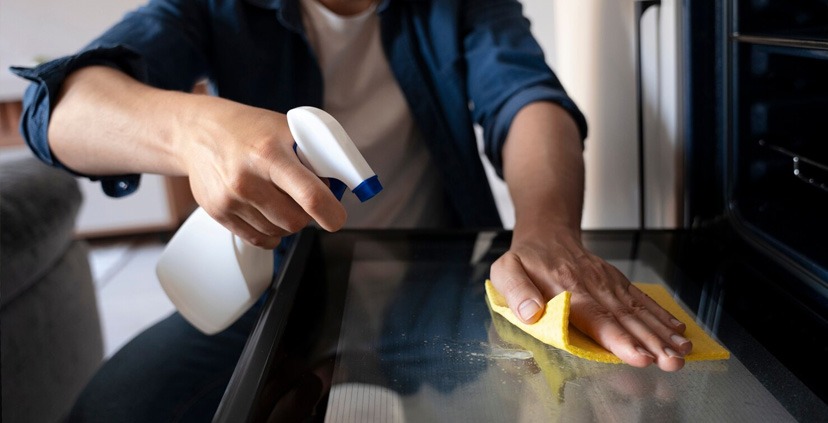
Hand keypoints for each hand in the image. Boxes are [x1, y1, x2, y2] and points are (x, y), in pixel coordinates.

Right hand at [179, 97, 346, 248]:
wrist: (197, 132)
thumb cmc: (248, 129)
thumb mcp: (286, 128)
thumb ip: (314, 155)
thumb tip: (340, 185)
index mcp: (269, 154)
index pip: (310, 196)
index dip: (331, 213)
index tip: (337, 216)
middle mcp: (247, 180)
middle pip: (296, 221)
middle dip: (309, 214)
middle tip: (305, 198)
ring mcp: (230, 199)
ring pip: (279, 232)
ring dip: (288, 222)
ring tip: (281, 197)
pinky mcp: (218, 213)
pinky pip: (258, 240)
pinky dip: (271, 233)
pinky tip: (268, 212)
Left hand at [489, 227, 692, 371]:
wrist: (547, 232)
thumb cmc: (526, 259)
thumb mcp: (506, 271)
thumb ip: (516, 292)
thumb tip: (530, 312)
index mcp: (568, 290)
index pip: (597, 319)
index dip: (619, 339)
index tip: (639, 356)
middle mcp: (595, 287)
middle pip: (626, 319)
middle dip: (652, 342)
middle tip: (672, 362)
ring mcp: (609, 284)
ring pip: (639, 311)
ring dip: (662, 333)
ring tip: (683, 352)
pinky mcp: (618, 283)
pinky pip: (642, 300)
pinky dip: (662, 315)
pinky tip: (679, 331)